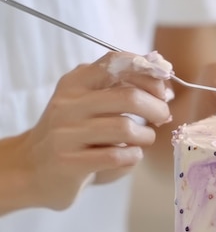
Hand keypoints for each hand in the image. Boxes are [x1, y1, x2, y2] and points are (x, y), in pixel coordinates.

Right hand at [21, 51, 171, 209]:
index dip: (149, 75)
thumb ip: (122, 90)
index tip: (163, 91)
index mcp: (75, 83)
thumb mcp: (90, 103)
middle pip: (129, 97)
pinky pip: (117, 156)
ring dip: (146, 136)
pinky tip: (130, 155)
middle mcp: (69, 103)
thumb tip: (165, 88)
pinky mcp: (70, 161)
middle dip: (157, 108)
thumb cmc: (74, 134)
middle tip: (163, 118)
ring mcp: (67, 133)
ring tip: (144, 139)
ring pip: (126, 128)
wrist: (34, 168)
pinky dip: (134, 156)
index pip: (116, 63)